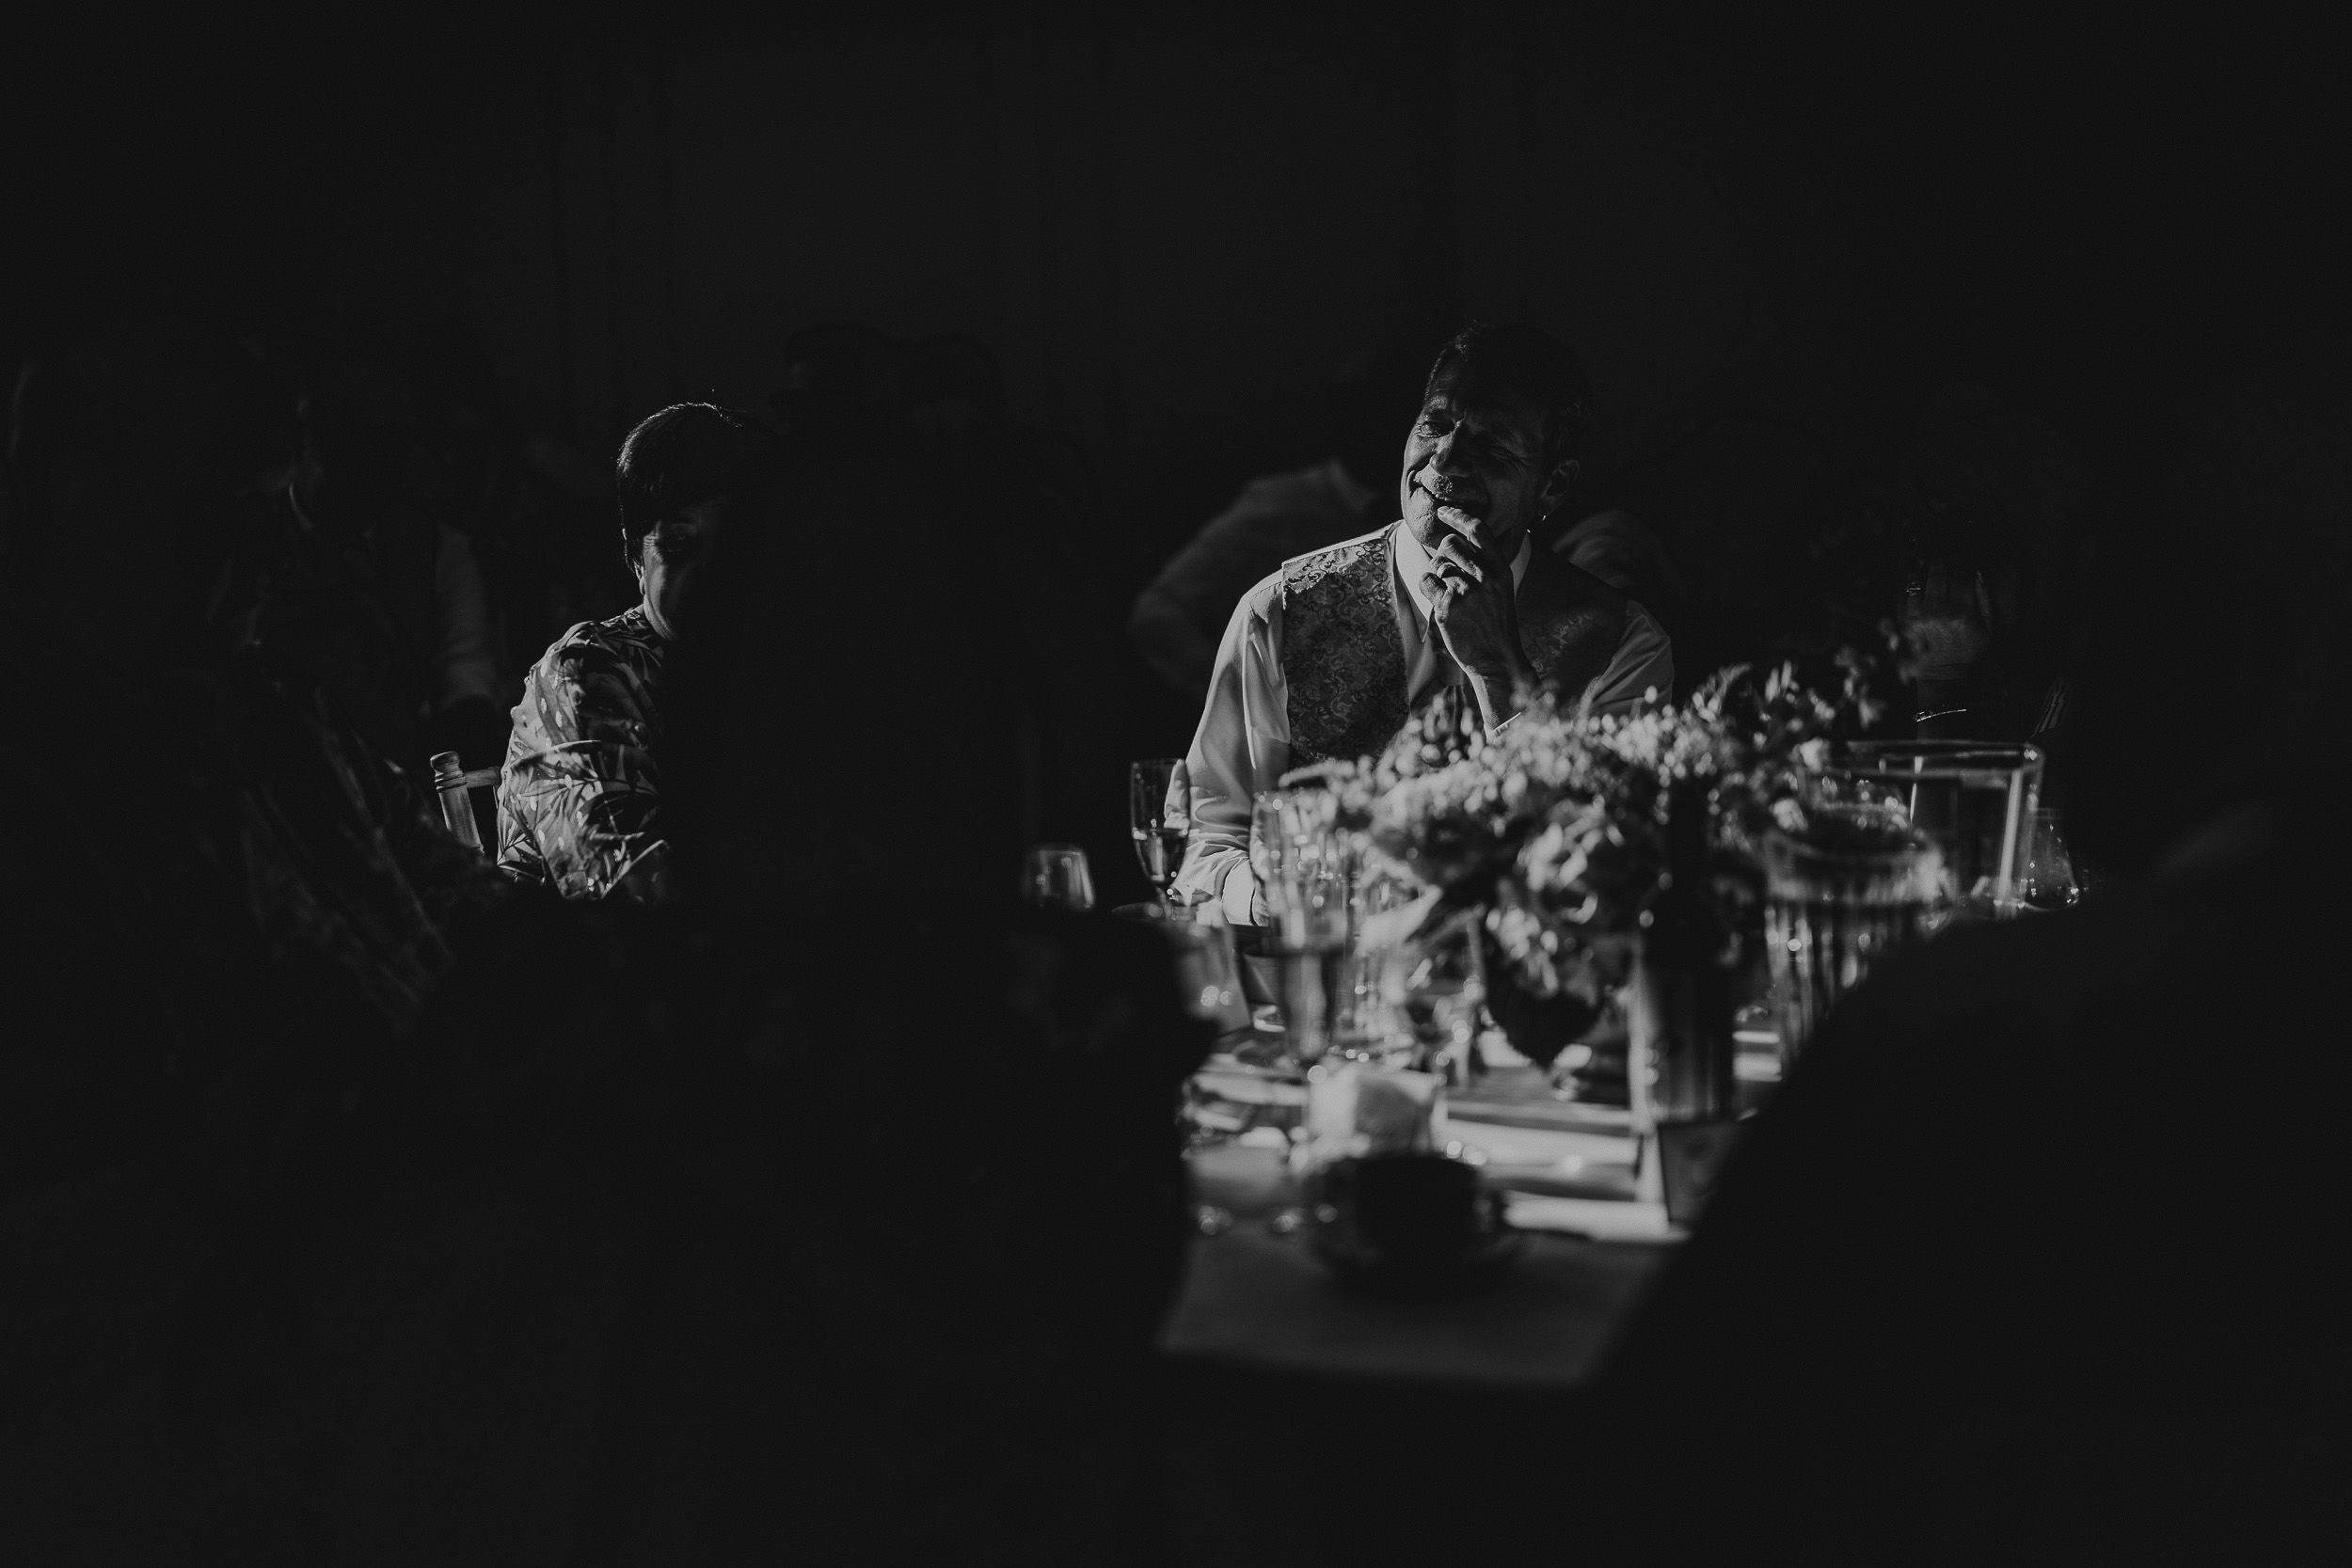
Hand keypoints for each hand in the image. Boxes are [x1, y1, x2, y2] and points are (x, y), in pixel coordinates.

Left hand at [1420, 510, 1529, 683]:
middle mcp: (1484, 576)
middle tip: (1449, 570)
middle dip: (1444, 553)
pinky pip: (1426, 581)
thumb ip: (1489, 564)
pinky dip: (1428, 587)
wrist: (1496, 658)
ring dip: (1437, 572)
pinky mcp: (1447, 607)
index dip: (1458, 516)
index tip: (1444, 511)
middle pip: (1450, 544)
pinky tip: (1439, 599)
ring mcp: (1464, 591)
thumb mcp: (1503, 588)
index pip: (1478, 530)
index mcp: (1500, 569)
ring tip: (1448, 590)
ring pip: (1437, 563)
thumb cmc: (1497, 623)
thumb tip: (1471, 539)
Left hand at [1900, 559, 1990, 678]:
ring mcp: (1917, 616)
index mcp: (1962, 613)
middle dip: (1943, 564)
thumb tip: (1978, 571)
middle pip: (1938, 571)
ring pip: (1918, 579)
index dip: (1963, 564)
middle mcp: (1938, 612)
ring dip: (1925, 573)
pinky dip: (1913, 588)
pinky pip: (1905, 594)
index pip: (1961, 574)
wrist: (1945, 673)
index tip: (1963, 562)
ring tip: (1932, 573)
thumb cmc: (1970, 650)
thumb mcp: (1989, 628)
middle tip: (1946, 563)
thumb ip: (1985, 598)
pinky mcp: (1903, 621)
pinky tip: (1921, 590)